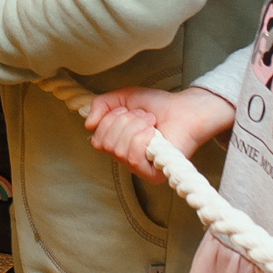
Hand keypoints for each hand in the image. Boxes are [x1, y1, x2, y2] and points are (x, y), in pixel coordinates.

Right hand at [84, 85, 237, 182]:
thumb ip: (101, 105)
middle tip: (142, 115)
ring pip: (118, 150)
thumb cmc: (157, 105)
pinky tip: (153, 132)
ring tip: (150, 121)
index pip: (97, 140)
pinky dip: (141, 138)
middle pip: (105, 144)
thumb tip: (88, 125)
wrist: (184, 109)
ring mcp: (139, 168)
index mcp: (118, 144)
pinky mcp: (152, 174)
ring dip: (135, 127)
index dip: (109, 120)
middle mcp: (126, 158)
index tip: (128, 110)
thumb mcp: (122, 98)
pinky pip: (133, 158)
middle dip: (123, 122)